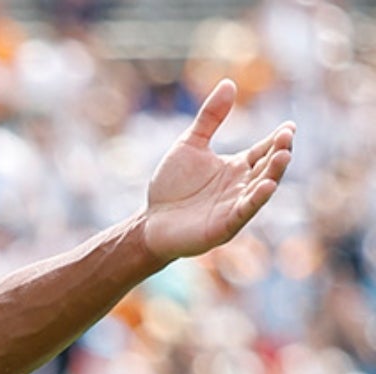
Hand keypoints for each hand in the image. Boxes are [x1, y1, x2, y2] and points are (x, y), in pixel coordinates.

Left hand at [141, 79, 294, 261]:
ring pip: (261, 188)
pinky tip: (266, 186)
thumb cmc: (172, 185)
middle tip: (286, 137)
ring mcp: (235, 206)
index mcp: (237, 166)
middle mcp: (241, 185)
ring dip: (273, 173)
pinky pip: (244, 211)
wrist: (150, 221)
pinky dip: (256, 199)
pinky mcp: (224, 225)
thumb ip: (210, 117)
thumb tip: (229, 82)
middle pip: (267, 167)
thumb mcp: (190, 144)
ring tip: (282, 156)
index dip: (277, 139)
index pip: (263, 149)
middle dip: (278, 153)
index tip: (289, 126)